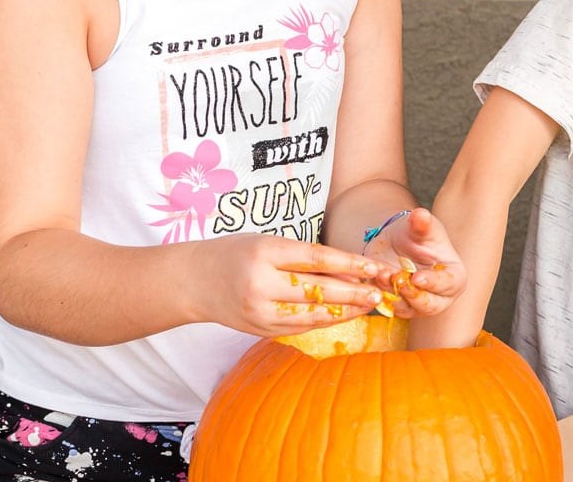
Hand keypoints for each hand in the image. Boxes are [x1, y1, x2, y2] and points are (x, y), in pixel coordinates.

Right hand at [195, 234, 385, 337]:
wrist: (192, 281)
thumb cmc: (235, 253)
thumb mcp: (269, 243)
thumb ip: (307, 258)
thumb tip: (352, 274)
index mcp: (265, 252)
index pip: (318, 259)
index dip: (351, 265)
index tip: (375, 267)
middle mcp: (261, 283)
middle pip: (319, 290)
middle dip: (354, 293)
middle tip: (380, 292)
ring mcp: (259, 311)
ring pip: (313, 315)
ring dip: (345, 312)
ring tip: (368, 305)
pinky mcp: (259, 330)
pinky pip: (300, 327)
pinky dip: (324, 321)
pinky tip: (342, 315)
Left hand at [363, 207, 466, 317]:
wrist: (395, 241)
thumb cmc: (415, 233)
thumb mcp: (419, 226)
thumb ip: (422, 224)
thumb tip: (421, 214)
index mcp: (454, 275)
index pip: (449, 283)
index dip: (433, 282)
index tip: (417, 277)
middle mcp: (441, 294)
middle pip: (432, 305)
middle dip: (413, 294)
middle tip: (397, 279)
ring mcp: (421, 303)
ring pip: (410, 308)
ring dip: (395, 294)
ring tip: (382, 274)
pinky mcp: (402, 306)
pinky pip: (392, 308)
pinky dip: (383, 296)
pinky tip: (375, 280)